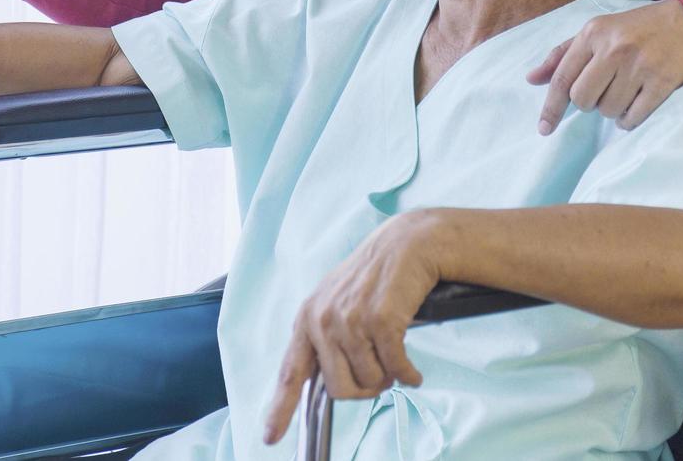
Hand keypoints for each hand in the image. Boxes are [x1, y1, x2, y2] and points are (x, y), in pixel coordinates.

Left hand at [263, 214, 436, 444]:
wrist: (405, 246)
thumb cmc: (373, 281)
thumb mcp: (337, 304)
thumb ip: (326, 341)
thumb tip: (329, 385)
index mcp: (307, 319)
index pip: (290, 372)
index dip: (280, 409)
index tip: (270, 437)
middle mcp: (322, 320)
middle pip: (339, 390)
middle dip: (364, 388)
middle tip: (379, 370)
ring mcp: (350, 320)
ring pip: (370, 382)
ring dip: (387, 377)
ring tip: (393, 353)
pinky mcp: (380, 321)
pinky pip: (395, 370)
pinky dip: (408, 375)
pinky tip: (412, 369)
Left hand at [526, 0, 682, 134]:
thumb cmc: (636, 28)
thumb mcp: (596, 31)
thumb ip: (562, 55)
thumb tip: (531, 79)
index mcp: (592, 34)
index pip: (562, 78)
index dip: (551, 107)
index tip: (544, 128)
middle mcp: (614, 49)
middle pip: (582, 99)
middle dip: (587, 104)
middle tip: (601, 93)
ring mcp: (639, 65)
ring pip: (607, 110)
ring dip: (611, 111)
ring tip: (623, 94)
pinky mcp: (663, 81)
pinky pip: (633, 116)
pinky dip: (628, 120)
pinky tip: (633, 107)